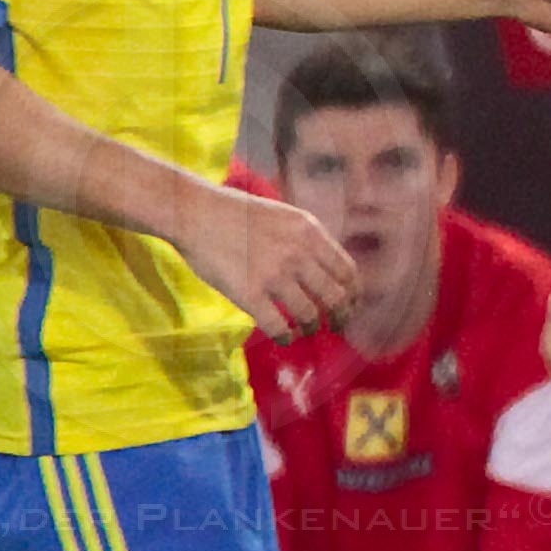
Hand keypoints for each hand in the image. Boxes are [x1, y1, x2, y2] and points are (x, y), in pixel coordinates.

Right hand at [185, 183, 355, 343]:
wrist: (196, 213)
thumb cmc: (238, 215)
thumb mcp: (286, 217)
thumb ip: (309, 241)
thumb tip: (329, 271)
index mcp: (310, 232)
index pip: (347, 272)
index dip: (353, 295)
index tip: (350, 306)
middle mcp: (298, 253)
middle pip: (335, 297)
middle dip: (341, 317)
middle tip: (337, 326)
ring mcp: (274, 274)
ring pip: (310, 314)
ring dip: (312, 328)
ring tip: (307, 331)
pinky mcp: (249, 293)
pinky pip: (278, 326)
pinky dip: (286, 337)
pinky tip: (284, 338)